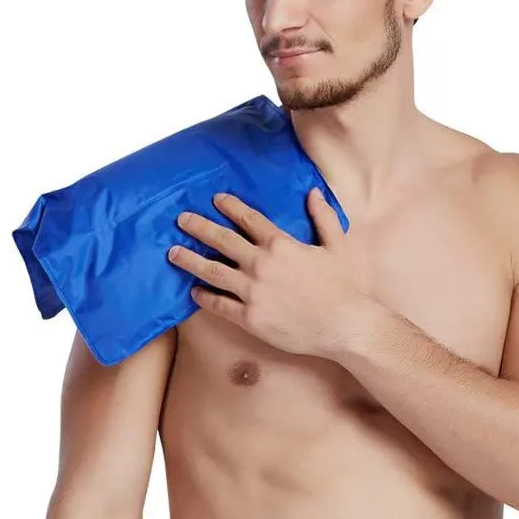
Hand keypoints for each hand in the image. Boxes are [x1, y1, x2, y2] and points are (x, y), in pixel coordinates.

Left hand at [167, 188, 373, 358]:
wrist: (345, 326)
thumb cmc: (345, 287)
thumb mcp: (338, 246)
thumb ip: (323, 217)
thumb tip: (314, 193)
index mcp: (281, 244)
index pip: (248, 219)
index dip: (230, 207)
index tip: (216, 199)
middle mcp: (261, 264)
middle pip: (221, 240)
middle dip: (198, 227)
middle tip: (181, 220)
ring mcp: (253, 292)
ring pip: (212, 271)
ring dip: (190, 260)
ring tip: (173, 253)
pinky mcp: (250, 318)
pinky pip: (219, 305)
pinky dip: (204, 297)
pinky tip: (194, 291)